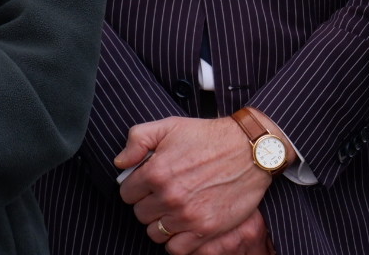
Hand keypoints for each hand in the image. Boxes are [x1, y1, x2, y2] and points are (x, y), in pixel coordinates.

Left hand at [115, 116, 272, 251]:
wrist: (249, 150)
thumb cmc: (208, 137)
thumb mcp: (169, 125)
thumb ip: (137, 139)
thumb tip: (120, 162)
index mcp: (157, 171)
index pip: (126, 193)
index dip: (136, 187)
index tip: (148, 183)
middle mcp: (170, 196)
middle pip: (140, 214)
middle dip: (148, 204)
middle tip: (163, 194)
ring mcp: (187, 216)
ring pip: (155, 233)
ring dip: (160, 223)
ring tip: (173, 209)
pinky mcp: (205, 229)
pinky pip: (176, 249)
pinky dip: (176, 241)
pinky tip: (182, 226)